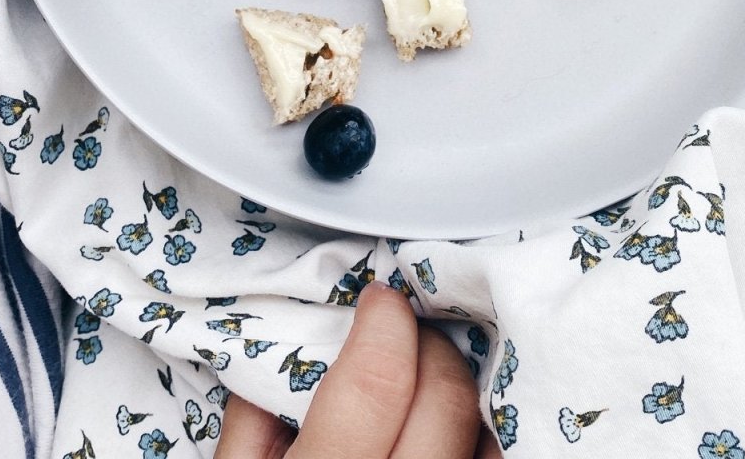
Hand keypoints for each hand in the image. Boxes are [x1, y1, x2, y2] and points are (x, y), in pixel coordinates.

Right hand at [213, 281, 499, 457]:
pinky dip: (483, 450)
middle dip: (430, 349)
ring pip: (490, 444)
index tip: (382, 301)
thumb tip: (302, 344)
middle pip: (445, 402)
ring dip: (465, 401)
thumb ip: (254, 425)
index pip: (374, 384)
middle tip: (409, 337)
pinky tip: (457, 443)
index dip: (383, 323)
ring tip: (434, 390)